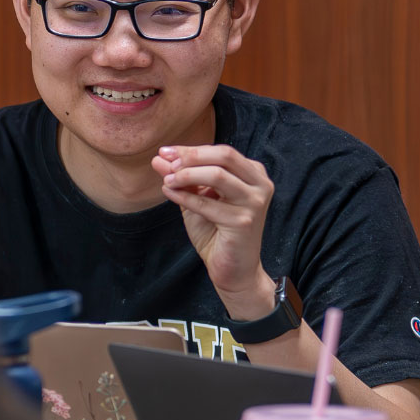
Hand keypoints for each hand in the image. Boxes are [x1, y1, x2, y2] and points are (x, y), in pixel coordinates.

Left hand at [151, 144, 273, 318]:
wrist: (232, 270)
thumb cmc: (216, 233)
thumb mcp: (197, 198)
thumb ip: (182, 177)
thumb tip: (159, 158)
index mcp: (253, 174)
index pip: (222, 152)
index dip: (192, 150)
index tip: (165, 152)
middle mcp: (260, 184)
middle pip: (225, 156)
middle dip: (191, 156)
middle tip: (167, 163)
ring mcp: (255, 202)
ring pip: (218, 175)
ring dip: (187, 175)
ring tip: (167, 180)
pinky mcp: (244, 221)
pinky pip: (208, 203)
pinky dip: (185, 197)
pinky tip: (169, 193)